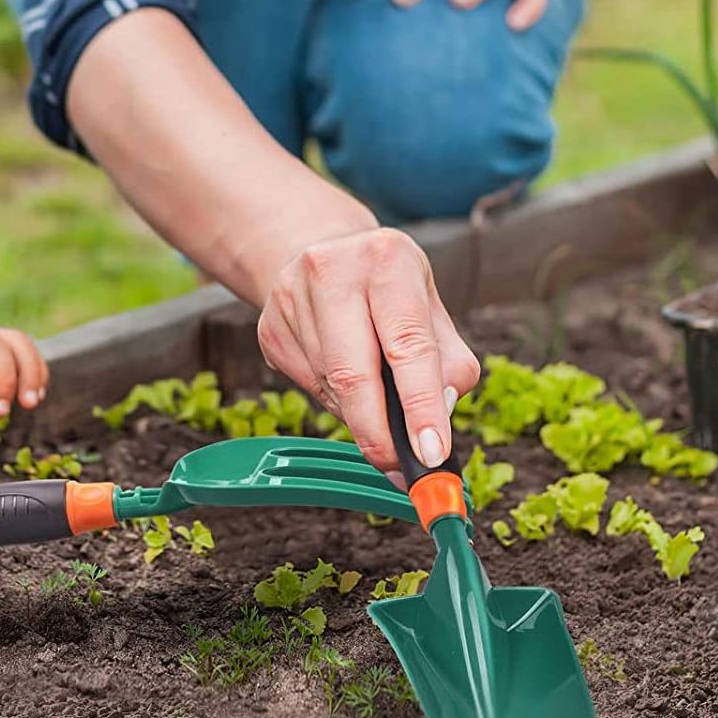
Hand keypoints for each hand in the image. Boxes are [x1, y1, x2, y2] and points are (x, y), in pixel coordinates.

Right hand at [255, 227, 480, 475]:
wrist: (324, 251)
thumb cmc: (389, 287)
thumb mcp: (433, 307)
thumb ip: (450, 363)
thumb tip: (438, 416)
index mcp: (387, 260)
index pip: (409, 344)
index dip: (421, 406)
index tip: (432, 453)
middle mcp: (333, 270)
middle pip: (354, 374)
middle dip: (379, 433)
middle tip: (399, 466)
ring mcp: (291, 299)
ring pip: (330, 387)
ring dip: (359, 414)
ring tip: (376, 398)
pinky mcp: (267, 327)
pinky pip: (306, 387)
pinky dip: (333, 400)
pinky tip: (344, 375)